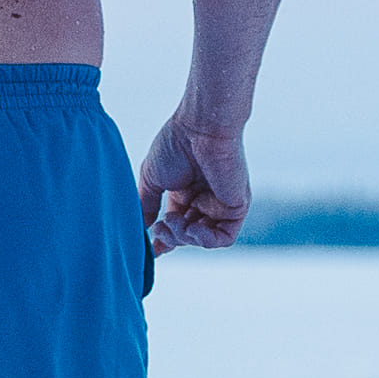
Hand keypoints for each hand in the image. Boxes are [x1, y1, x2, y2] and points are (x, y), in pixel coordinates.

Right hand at [140, 118, 250, 254]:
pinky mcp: (237, 206)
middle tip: (159, 227)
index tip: (152, 250)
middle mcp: (205, 199)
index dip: (164, 240)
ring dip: (185, 238)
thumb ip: (147, 205)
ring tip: (173, 221)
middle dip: (171, 237)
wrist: (200, 128)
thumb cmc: (175, 144)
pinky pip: (225, 237)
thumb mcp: (152, 178)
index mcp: (186, 192)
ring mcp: (221, 204)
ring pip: (204, 239)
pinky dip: (206, 240)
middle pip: (188, 235)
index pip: (177, 225)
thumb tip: (142, 228)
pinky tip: (192, 228)